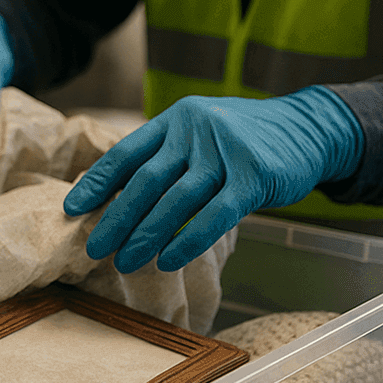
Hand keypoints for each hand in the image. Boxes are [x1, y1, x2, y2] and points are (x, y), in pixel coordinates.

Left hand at [62, 86, 362, 271]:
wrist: (310, 128)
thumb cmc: (246, 139)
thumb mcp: (202, 133)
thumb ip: (168, 156)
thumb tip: (119, 198)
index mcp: (175, 119)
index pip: (126, 153)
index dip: (96, 182)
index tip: (72, 209)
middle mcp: (195, 129)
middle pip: (145, 180)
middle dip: (115, 218)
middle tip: (94, 248)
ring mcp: (225, 151)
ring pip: (175, 201)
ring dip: (146, 236)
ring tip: (124, 262)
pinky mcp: (254, 176)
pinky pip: (214, 216)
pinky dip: (188, 241)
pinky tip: (169, 261)